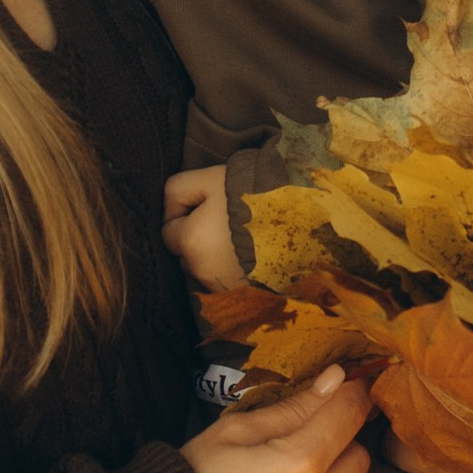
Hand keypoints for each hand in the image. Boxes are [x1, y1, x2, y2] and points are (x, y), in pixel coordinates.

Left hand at [162, 164, 243, 289]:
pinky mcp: (246, 294)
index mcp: (190, 242)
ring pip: (207, 269)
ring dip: (216, 256)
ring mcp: (225, 286)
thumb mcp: (210, 178)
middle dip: (198, 239)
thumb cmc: (252, 193)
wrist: (303, 217)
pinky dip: (236, 269)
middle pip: (187, 254)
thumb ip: (179, 188)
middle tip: (227, 219)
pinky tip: (253, 254)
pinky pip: (229, 281)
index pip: (168, 231)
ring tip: (244, 237)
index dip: (185, 214)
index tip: (208, 204)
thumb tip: (170, 207)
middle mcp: (202, 271)